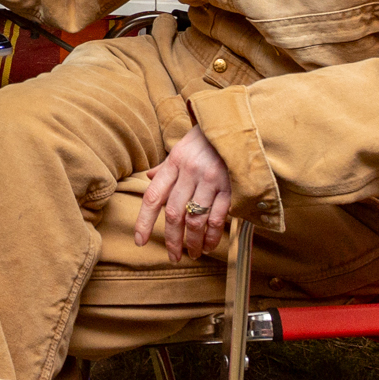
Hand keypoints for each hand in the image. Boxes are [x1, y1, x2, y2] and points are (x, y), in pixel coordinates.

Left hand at [133, 123, 230, 262]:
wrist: (239, 123)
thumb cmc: (208, 137)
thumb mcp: (183, 146)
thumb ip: (166, 165)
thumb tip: (149, 177)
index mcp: (175, 162)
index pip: (153, 196)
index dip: (143, 221)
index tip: (139, 241)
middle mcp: (190, 172)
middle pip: (174, 213)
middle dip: (171, 239)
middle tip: (172, 256)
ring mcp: (211, 180)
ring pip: (196, 219)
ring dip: (192, 242)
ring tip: (192, 253)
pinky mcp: (231, 187)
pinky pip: (218, 218)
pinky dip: (212, 236)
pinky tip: (209, 245)